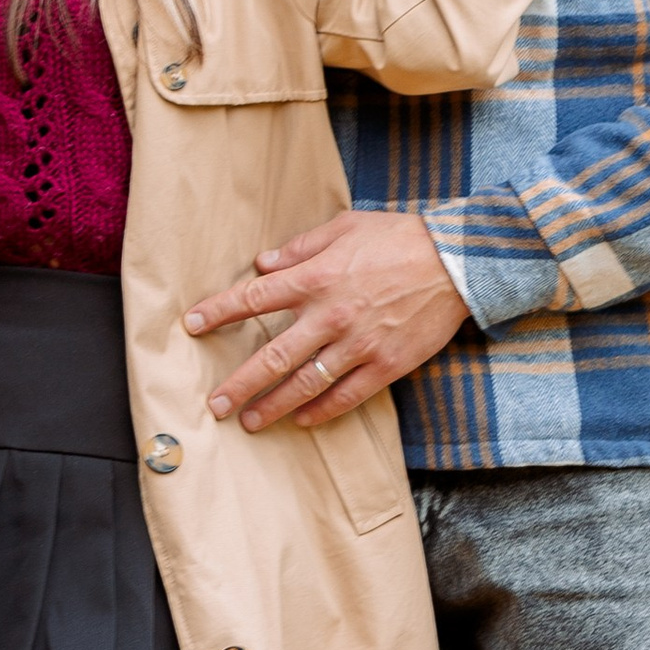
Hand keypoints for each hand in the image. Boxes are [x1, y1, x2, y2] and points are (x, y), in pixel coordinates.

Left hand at [184, 210, 466, 427]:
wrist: (457, 260)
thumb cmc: (399, 237)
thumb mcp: (344, 226)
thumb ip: (299, 248)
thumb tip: (263, 264)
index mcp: (316, 278)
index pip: (254, 299)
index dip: (218, 312)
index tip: (191, 325)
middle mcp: (330, 315)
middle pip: (272, 357)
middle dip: (239, 383)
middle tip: (215, 404)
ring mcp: (358, 344)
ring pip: (305, 384)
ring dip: (273, 406)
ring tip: (250, 422)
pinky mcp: (386, 364)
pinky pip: (346, 396)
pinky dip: (321, 411)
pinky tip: (302, 421)